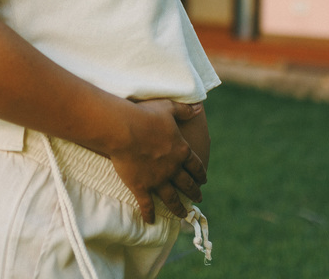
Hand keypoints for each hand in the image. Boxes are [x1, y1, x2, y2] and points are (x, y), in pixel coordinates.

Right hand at [109, 99, 205, 223]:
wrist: (124, 130)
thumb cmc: (146, 116)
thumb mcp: (169, 108)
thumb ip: (185, 110)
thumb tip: (200, 108)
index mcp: (181, 150)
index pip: (195, 165)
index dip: (200, 173)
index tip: (204, 180)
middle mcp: (172, 168)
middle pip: (186, 184)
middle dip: (194, 192)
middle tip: (198, 199)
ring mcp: (157, 179)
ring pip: (171, 198)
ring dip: (178, 207)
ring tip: (183, 215)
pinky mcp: (141, 186)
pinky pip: (147, 204)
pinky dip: (149, 213)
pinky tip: (151, 221)